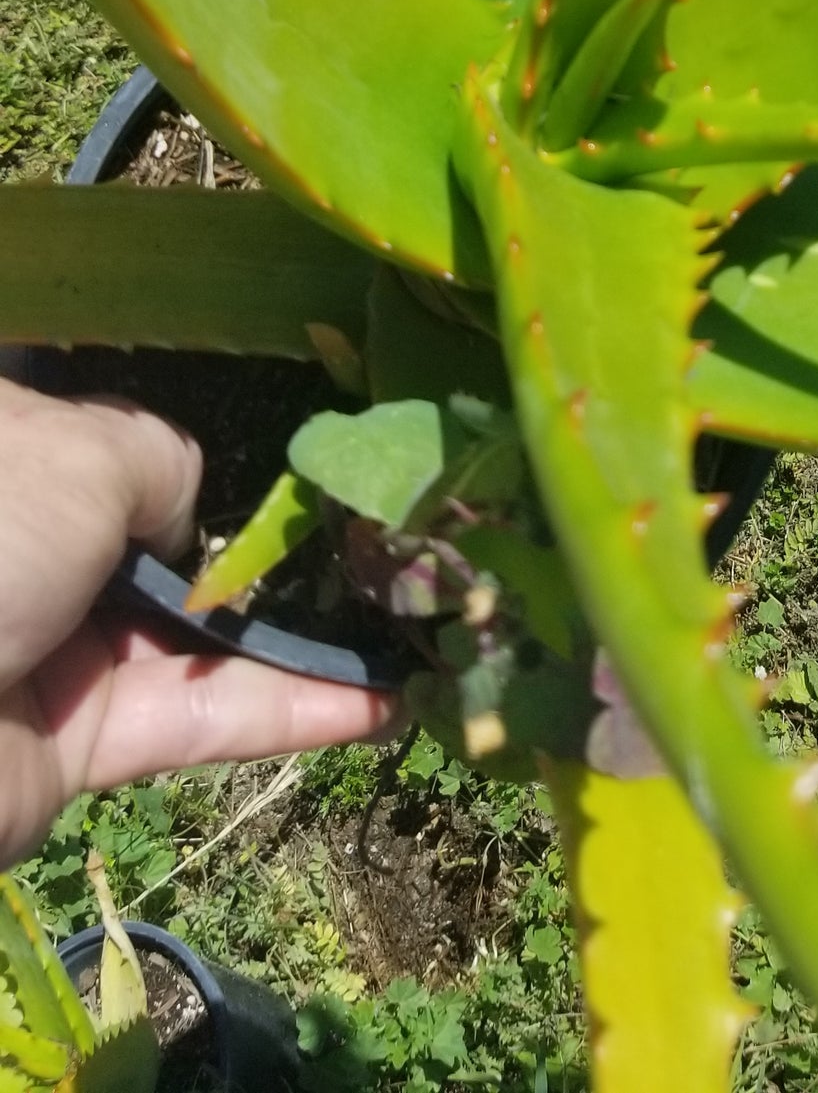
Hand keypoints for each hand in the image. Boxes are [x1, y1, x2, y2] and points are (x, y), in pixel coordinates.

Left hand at [0, 378, 399, 865]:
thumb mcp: (83, 450)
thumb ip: (163, 462)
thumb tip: (189, 520)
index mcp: (17, 446)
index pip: (113, 430)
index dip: (205, 429)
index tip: (309, 429)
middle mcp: (33, 540)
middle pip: (168, 536)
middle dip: (272, 536)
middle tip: (388, 526)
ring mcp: (53, 646)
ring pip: (197, 634)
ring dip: (304, 630)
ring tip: (420, 612)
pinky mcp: (76, 746)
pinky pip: (199, 719)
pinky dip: (291, 711)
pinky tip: (385, 699)